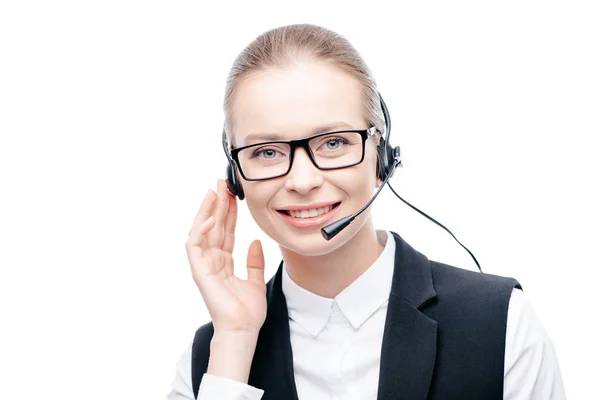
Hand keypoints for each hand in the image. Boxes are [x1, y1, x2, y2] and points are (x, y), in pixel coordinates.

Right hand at [185, 179, 266, 335]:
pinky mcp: (198, 271)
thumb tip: (256, 242)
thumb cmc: (248, 311)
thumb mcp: (256, 281)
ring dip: (206, 211)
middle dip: (217, 204)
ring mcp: (204, 265)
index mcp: (223, 262)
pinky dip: (200, 231)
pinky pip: (195, 246)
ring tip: (213, 191)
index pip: (225, 231)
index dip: (228, 213)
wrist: (243, 329)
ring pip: (202, 231)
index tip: (233, 195)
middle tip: (222, 183)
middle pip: (214, 226)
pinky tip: (209, 218)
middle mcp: (212, 261)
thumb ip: (255, 261)